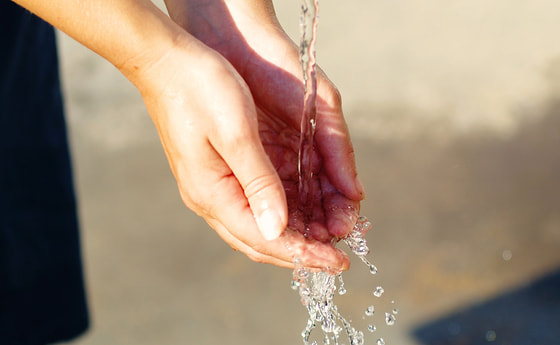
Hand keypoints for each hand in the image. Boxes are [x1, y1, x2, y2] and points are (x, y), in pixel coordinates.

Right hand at [130, 32, 353, 269]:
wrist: (166, 62)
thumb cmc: (200, 89)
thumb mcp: (237, 134)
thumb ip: (259, 183)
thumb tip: (278, 229)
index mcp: (212, 193)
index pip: (264, 239)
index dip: (303, 254)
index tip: (338, 263)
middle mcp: (209, 198)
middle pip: (259, 241)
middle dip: (300, 253)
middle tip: (337, 258)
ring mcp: (210, 187)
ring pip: (256, 226)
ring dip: (292, 236)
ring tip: (326, 237)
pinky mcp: (217, 173)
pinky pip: (252, 206)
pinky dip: (280, 214)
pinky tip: (302, 212)